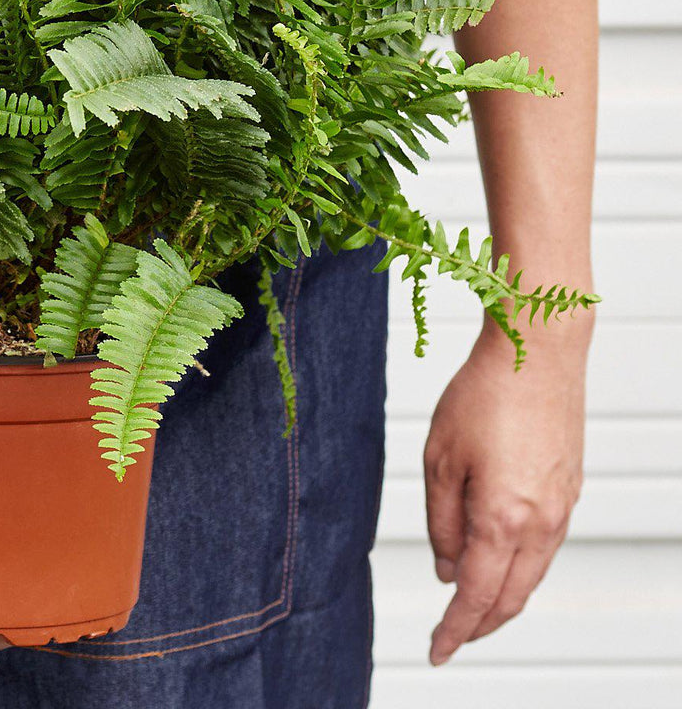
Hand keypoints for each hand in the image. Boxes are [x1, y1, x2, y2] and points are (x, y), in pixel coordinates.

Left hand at [423, 315, 591, 665]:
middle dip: (480, 626)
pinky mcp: (569, 490)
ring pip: (531, 576)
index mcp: (503, 518)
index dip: (454, 630)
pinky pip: (544, 548)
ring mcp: (562, 508)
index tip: (436, 651)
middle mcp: (541, 523)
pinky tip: (498, 562)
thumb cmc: (484, 394)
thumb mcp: (440, 457)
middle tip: (450, 639)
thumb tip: (449, 569)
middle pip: (510, 598)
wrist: (538, 353)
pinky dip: (519, 568)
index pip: (478, 597)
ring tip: (470, 608)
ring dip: (501, 599)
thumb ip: (443, 521)